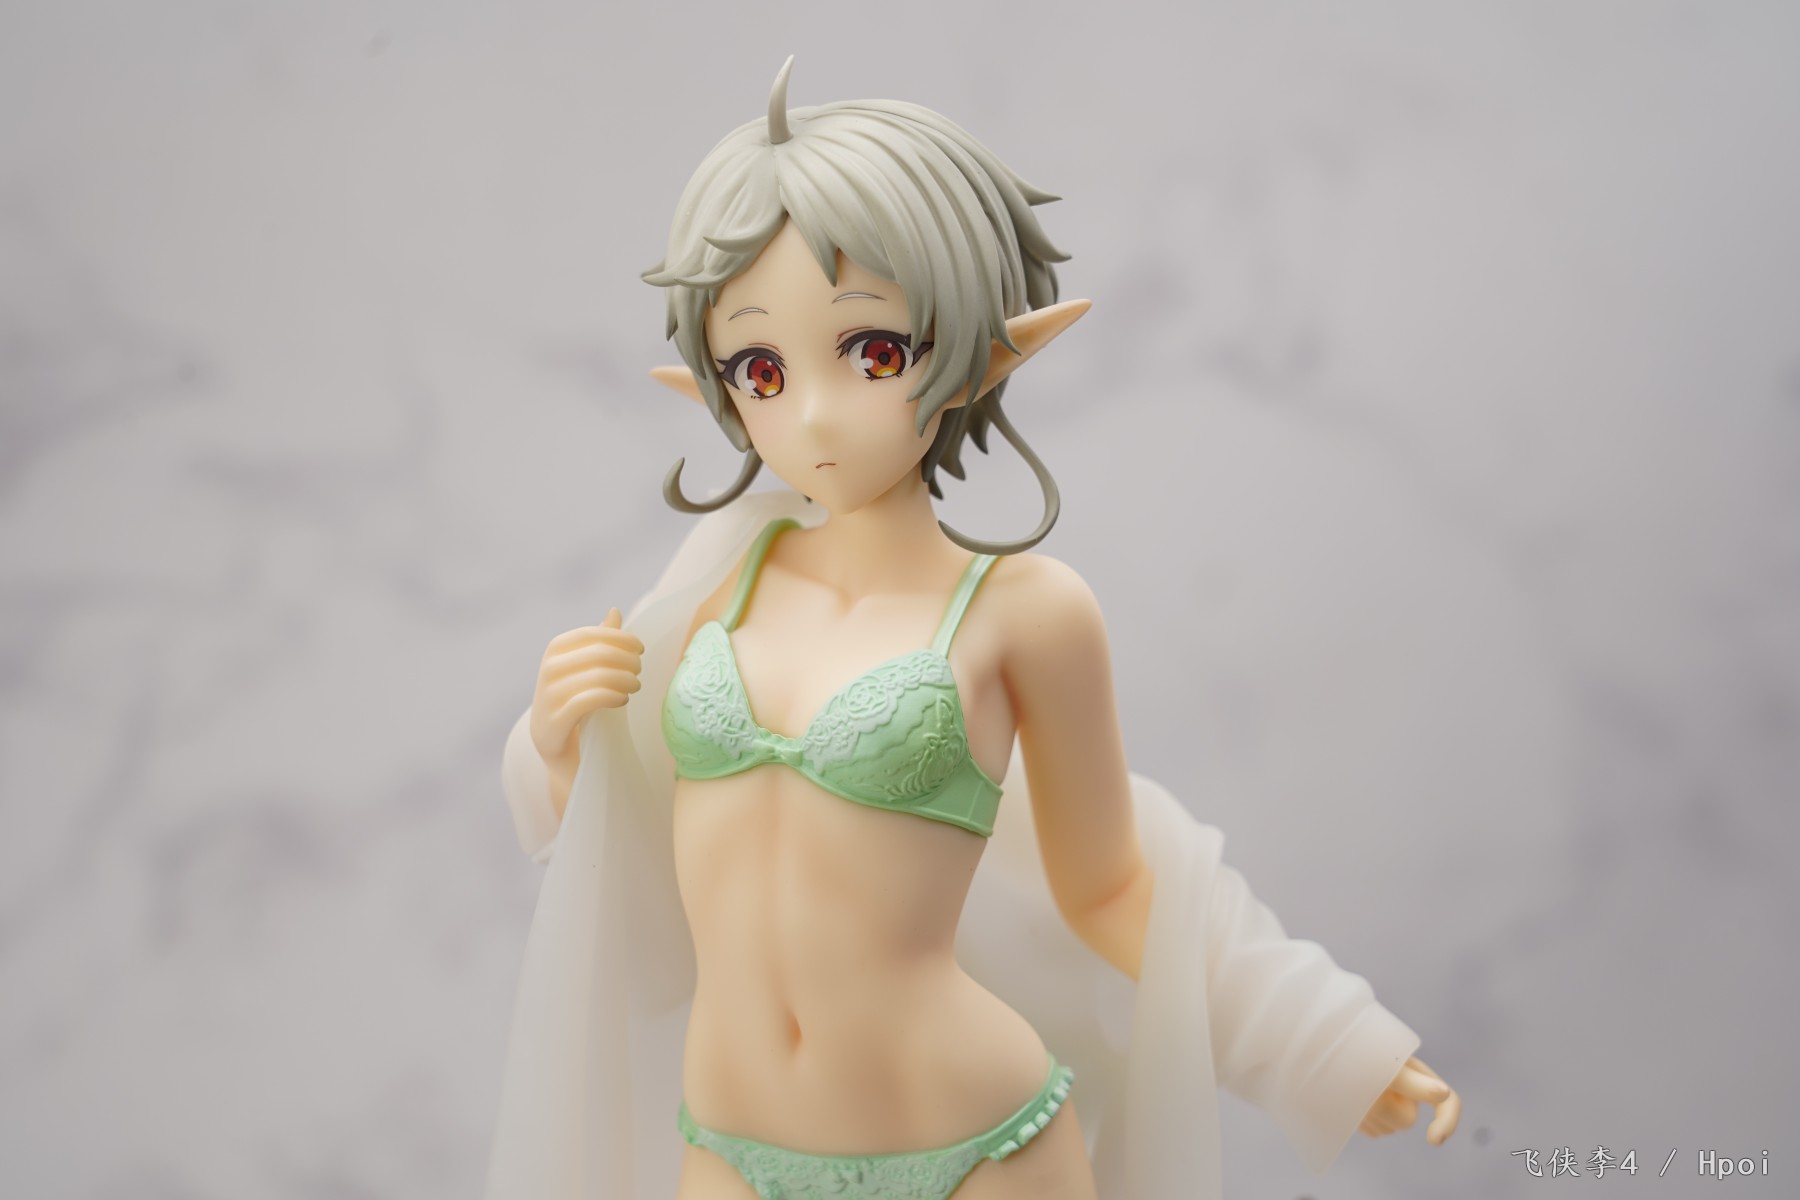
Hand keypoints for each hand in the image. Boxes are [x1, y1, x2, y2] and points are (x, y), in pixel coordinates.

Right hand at [529, 607, 644, 785]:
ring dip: (625, 680)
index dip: (621, 639)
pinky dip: (613, 697)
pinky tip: (622, 700)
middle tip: (638, 672)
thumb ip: (599, 642)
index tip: (640, 649)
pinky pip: (589, 701)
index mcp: (555, 650)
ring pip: (597, 677)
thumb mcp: (587, 669)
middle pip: (599, 654)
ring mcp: (548, 696)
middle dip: (627, 661)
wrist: (558, 747)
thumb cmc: (578, 700)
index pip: (593, 634)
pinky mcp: (555, 722)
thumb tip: (615, 611)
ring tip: (634, 687)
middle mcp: (548, 669)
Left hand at [1358, 1056, 1459, 1144]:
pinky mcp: (1372, 1116)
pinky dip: (1361, 1120)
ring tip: (1353, 1086)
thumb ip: (1412, 1081)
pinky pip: (1374, 1131)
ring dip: (1370, 1113)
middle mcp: (1408, 1091)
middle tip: (1362, 1083)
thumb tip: (1443, 1093)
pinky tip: (1348, 1101)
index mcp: (1420, 1073)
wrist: (1320, 1050)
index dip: (1447, 1121)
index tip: (1433, 1140)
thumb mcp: (1384, 1065)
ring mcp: (1389, 1105)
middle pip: (1407, 1120)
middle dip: (1385, 1107)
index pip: (1448, 1101)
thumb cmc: (1353, 1049)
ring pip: (1389, 1128)